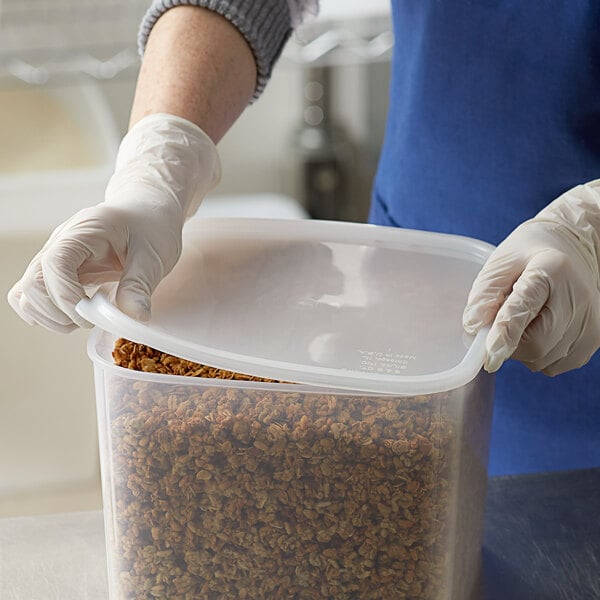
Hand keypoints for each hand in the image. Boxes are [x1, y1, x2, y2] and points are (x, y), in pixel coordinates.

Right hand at [8, 113, 219, 331]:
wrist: (147, 214)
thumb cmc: (151, 228)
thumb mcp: (154, 256)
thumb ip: (140, 285)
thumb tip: (135, 317)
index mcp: (85, 232)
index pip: (54, 264)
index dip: (66, 296)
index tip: (91, 315)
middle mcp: (60, 243)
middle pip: (31, 283)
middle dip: (57, 312)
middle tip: (92, 321)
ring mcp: (54, 257)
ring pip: (25, 293)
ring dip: (50, 316)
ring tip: (86, 319)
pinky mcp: (55, 272)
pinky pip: (32, 295)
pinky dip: (48, 313)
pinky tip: (77, 314)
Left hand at [463, 180, 599, 375]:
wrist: (573, 248)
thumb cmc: (531, 254)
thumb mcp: (501, 262)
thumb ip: (485, 293)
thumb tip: (474, 326)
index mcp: (552, 269)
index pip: (525, 308)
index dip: (504, 334)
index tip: (489, 354)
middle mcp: (578, 297)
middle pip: (537, 344)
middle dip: (509, 344)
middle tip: (500, 327)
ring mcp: (591, 321)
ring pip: (544, 359)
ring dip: (523, 350)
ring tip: (526, 320)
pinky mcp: (595, 339)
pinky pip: (555, 364)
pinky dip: (539, 355)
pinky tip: (540, 329)